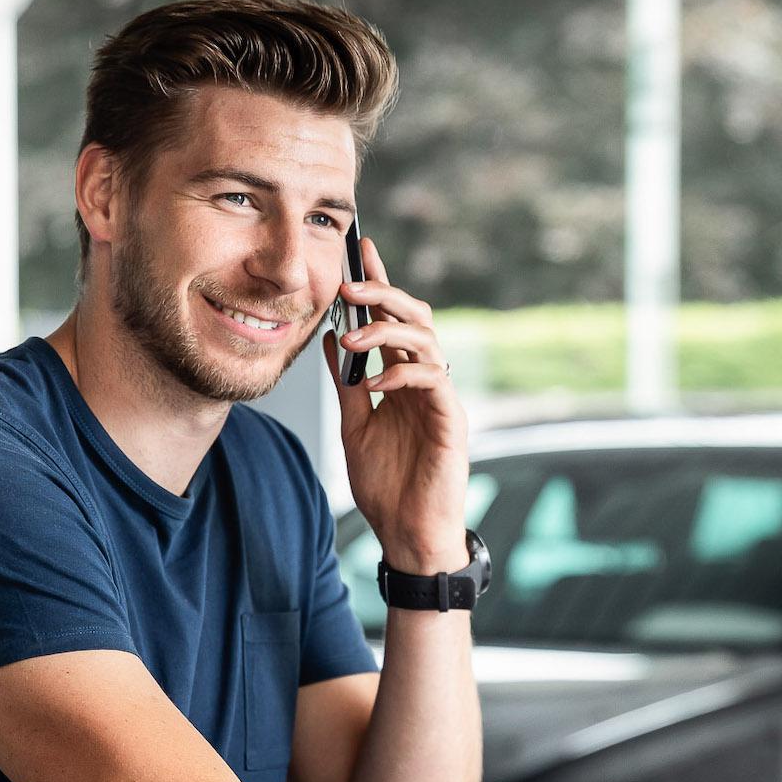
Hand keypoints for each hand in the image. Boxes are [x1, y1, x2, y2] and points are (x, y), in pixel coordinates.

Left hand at [322, 234, 468, 572]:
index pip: (393, 320)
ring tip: (353, 338)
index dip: (380, 284)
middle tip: (350, 287)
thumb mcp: (353, 426)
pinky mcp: (451, 420)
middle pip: (417, 318)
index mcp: (402, 378)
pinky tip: (375, 383)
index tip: (361, 250)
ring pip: (427, 341)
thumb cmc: (386, 485)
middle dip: (384, 296)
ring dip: (388, 331)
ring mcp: (441, 399)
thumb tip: (330, 339)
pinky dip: (402, 374)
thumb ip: (346, 384)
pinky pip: (433, 380)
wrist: (407, 532)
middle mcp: (425, 381)